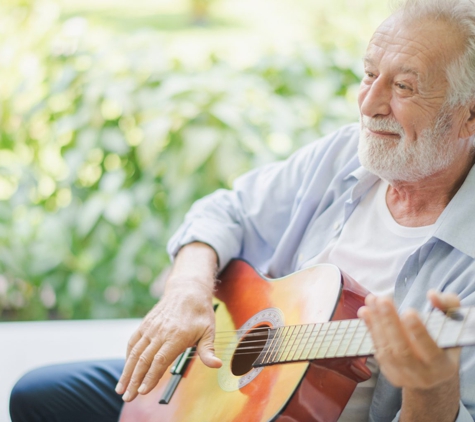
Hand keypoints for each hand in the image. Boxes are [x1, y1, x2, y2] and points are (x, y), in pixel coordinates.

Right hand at [115, 279, 221, 401]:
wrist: (187, 290)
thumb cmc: (199, 312)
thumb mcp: (209, 330)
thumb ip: (208, 350)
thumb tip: (217, 365)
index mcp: (177, 335)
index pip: (160, 360)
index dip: (150, 377)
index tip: (143, 391)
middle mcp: (161, 332)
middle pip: (144, 359)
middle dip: (134, 380)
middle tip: (128, 396)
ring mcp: (151, 327)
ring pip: (135, 352)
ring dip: (127, 371)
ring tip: (121, 388)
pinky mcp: (145, 324)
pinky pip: (133, 341)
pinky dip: (128, 356)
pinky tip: (126, 368)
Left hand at [357, 290, 460, 389]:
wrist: (435, 376)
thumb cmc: (445, 343)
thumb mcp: (454, 326)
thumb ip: (449, 306)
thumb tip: (432, 295)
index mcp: (443, 366)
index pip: (431, 351)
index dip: (419, 333)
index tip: (409, 312)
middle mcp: (423, 376)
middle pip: (403, 351)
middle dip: (391, 323)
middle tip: (383, 300)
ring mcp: (404, 377)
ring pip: (386, 350)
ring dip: (376, 323)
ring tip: (371, 301)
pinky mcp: (389, 373)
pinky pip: (377, 350)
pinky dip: (371, 329)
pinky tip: (366, 312)